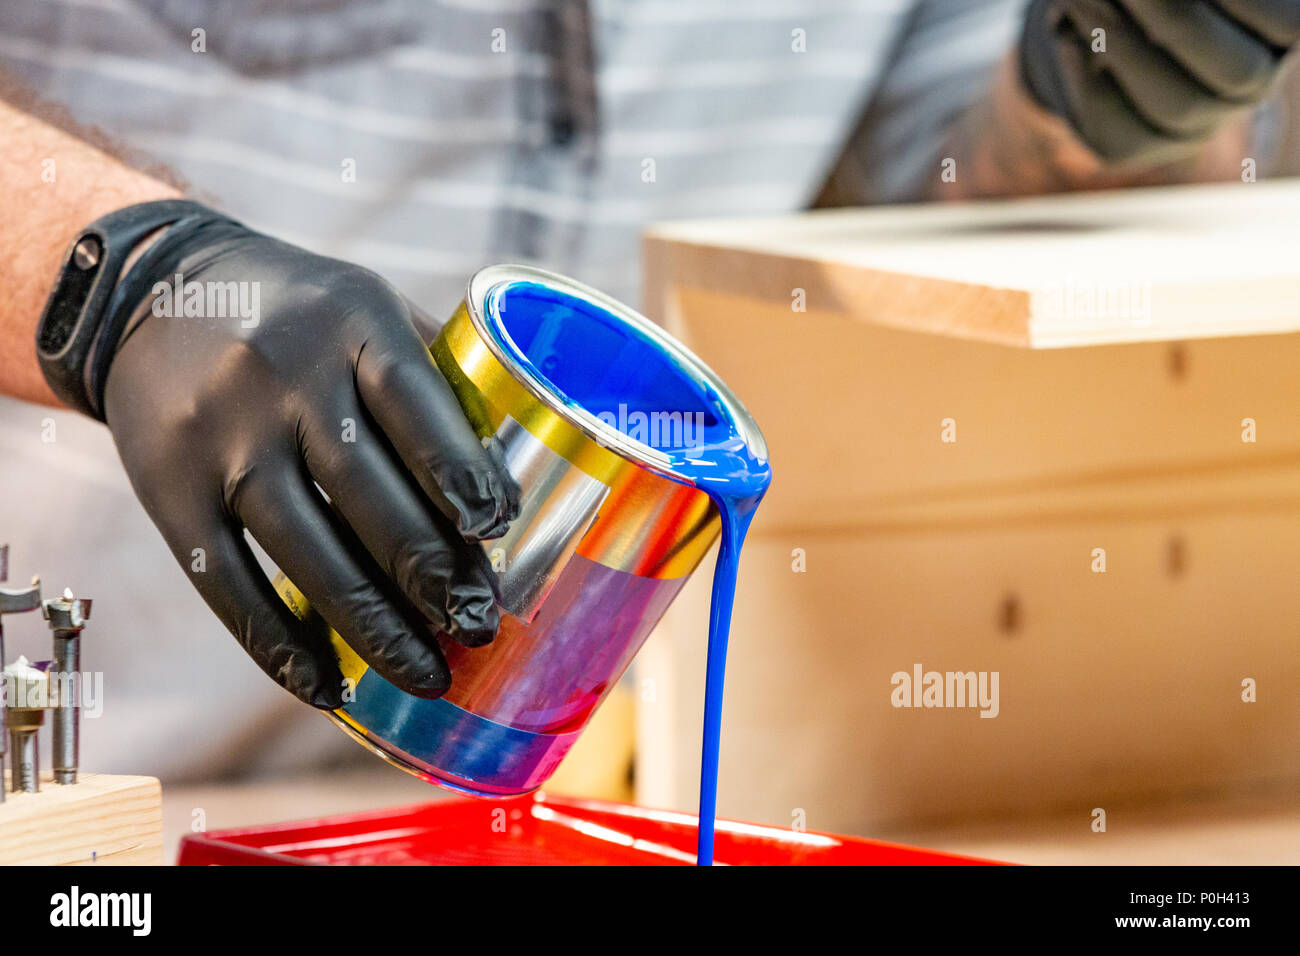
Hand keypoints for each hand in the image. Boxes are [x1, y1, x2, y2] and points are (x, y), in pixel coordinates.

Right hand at [101, 217, 518, 707]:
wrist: (153, 293)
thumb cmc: (299, 314)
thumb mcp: (368, 309)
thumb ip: (433, 384)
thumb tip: (510, 493)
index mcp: (350, 323)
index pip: (414, 403)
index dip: (458, 471)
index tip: (497, 529)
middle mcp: (281, 378)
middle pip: (365, 492)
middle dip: (430, 571)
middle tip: (477, 624)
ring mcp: (219, 438)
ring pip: (304, 551)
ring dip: (371, 626)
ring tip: (427, 672)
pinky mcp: (169, 492)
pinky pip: (227, 584)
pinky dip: (279, 645)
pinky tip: (327, 686)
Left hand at [1021, 0, 1299, 161]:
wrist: (1099, 7)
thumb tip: (1156, 1)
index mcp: (1279, 33)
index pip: (1285, 24)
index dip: (1247, 3)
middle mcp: (1248, 84)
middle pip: (1234, 71)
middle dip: (1177, 19)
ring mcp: (1197, 123)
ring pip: (1175, 105)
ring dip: (1124, 46)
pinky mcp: (1142, 144)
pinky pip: (1118, 132)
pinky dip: (1086, 83)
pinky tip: (1067, 39)